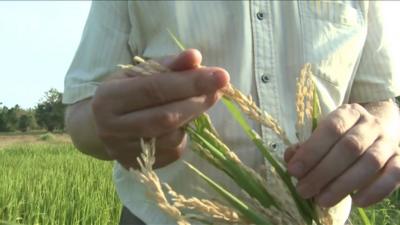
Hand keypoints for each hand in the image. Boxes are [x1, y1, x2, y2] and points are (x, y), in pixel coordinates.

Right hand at [91, 49, 229, 168]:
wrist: (100, 127)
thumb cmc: (124, 93)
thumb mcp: (140, 73)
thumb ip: (169, 65)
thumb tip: (195, 57)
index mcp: (108, 99)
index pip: (155, 89)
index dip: (190, 83)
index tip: (221, 76)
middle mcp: (112, 129)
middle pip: (165, 118)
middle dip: (197, 102)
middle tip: (219, 90)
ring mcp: (124, 152)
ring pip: (172, 138)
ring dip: (192, 119)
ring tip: (196, 103)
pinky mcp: (138, 167)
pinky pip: (173, 151)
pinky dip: (184, 135)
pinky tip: (181, 123)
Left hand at [285, 103, 399, 206]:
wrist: (376, 132)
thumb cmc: (340, 136)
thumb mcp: (321, 135)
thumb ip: (306, 147)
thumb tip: (292, 159)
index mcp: (348, 113)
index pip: (331, 128)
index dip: (312, 150)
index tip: (294, 170)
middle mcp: (371, 124)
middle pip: (350, 147)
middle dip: (323, 172)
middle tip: (303, 190)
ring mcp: (388, 142)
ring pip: (370, 163)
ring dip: (343, 185)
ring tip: (321, 200)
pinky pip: (393, 176)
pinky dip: (375, 191)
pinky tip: (355, 201)